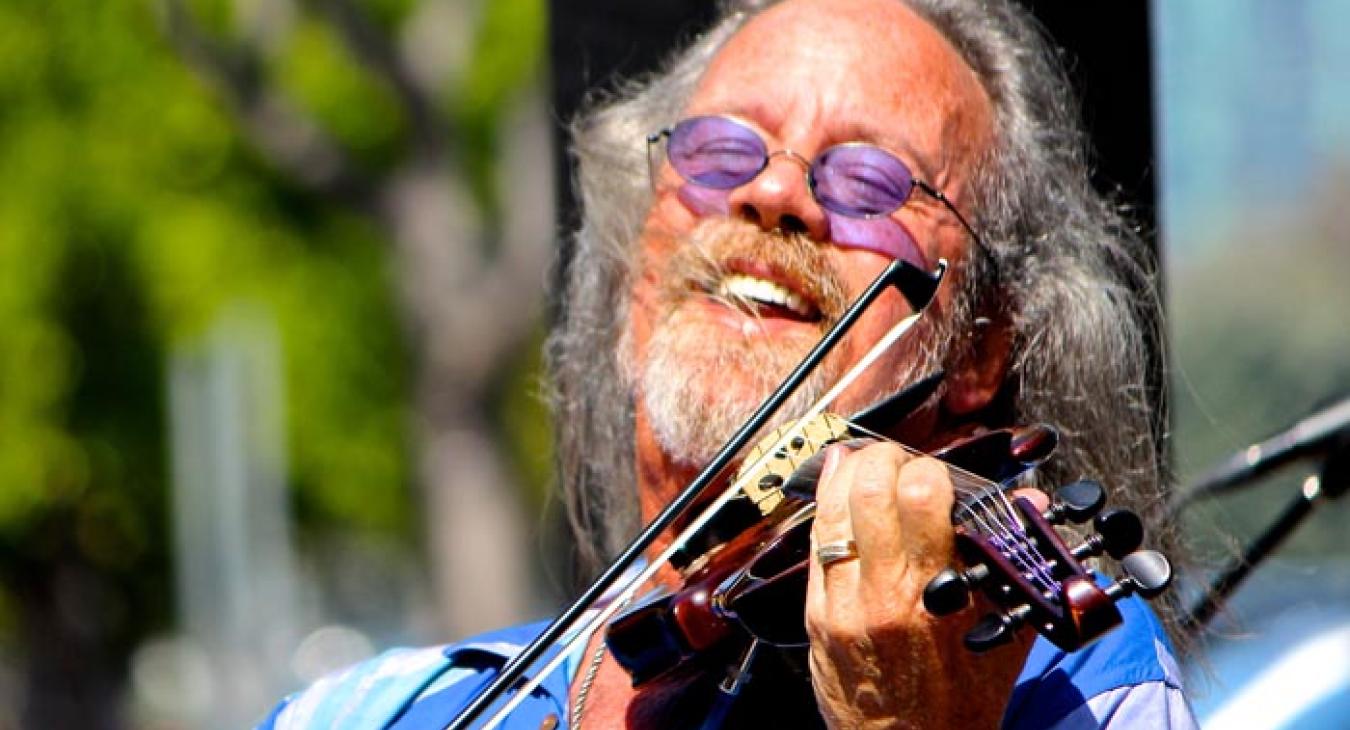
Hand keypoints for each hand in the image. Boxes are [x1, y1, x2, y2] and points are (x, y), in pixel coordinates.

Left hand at [806, 442, 1033, 729]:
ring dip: (850, 472)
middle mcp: (882, 594)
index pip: (920, 498)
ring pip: (832, 509)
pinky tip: (837, 487)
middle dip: (887, 459)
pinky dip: (827, 507)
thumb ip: (1017, 564)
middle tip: (901, 462)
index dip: (930, 470)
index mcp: (934, 595)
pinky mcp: (815, 613)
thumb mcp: (1005, 634)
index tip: (939, 474)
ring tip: (867, 461)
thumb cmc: (961, 699)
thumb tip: (1030, 506)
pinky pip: (815, 542)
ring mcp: (841, 603)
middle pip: (869, 490)